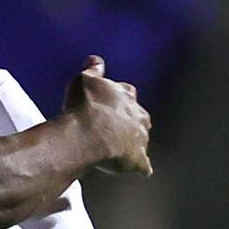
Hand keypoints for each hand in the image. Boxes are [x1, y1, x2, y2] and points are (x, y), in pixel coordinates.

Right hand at [63, 56, 151, 174]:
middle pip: (140, 116)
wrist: (87, 133)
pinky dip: (140, 167)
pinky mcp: (137, 160)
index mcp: (125, 96)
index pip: (127, 92)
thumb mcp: (84, 79)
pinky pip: (143, 166)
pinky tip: (137, 169)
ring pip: (142, 140)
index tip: (111, 100)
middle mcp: (137, 116)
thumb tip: (96, 59)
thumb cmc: (84, 105)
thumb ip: (93, 70)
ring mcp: (139, 139)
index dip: (119, 97)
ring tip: (122, 146)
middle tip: (117, 124)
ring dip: (135, 142)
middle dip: (132, 119)